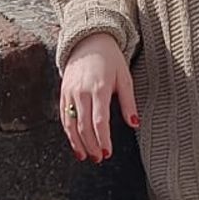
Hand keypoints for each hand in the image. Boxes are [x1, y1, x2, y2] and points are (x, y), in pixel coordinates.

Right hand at [59, 36, 137, 161]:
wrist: (88, 40)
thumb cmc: (111, 60)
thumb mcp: (125, 78)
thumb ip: (129, 102)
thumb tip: (135, 124)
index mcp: (99, 88)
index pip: (99, 121)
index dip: (102, 140)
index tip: (107, 153)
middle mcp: (82, 91)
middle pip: (83, 126)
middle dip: (91, 145)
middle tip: (98, 159)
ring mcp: (70, 92)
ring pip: (70, 123)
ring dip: (77, 143)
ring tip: (85, 156)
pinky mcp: (63, 92)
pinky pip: (64, 116)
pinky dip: (68, 132)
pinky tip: (75, 143)